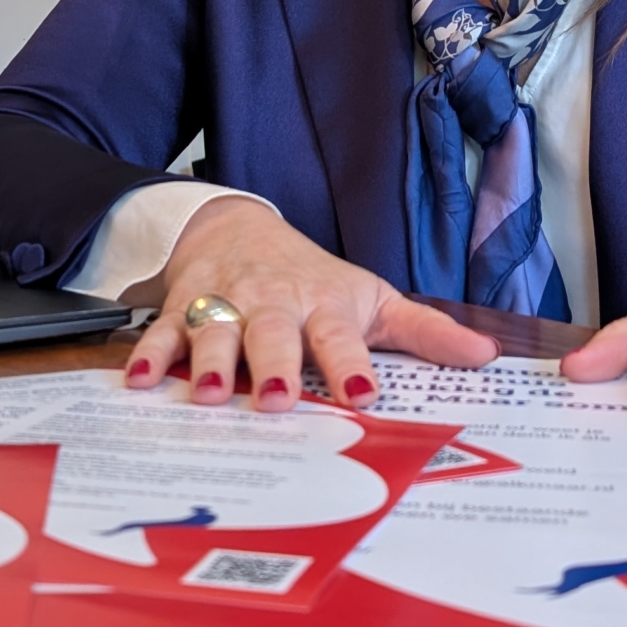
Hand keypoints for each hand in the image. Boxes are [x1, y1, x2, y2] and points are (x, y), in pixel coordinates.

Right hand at [124, 198, 498, 411]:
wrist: (237, 226)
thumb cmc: (312, 277)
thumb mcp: (372, 298)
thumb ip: (424, 332)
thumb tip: (485, 356)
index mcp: (324, 305)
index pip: (340, 334)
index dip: (350, 361)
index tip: (362, 392)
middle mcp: (274, 302)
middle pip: (273, 333)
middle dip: (273, 365)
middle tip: (276, 400)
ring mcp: (226, 302)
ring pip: (216, 330)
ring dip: (210, 361)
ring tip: (207, 395)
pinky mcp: (184, 304)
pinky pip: (164, 330)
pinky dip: (151, 354)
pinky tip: (141, 381)